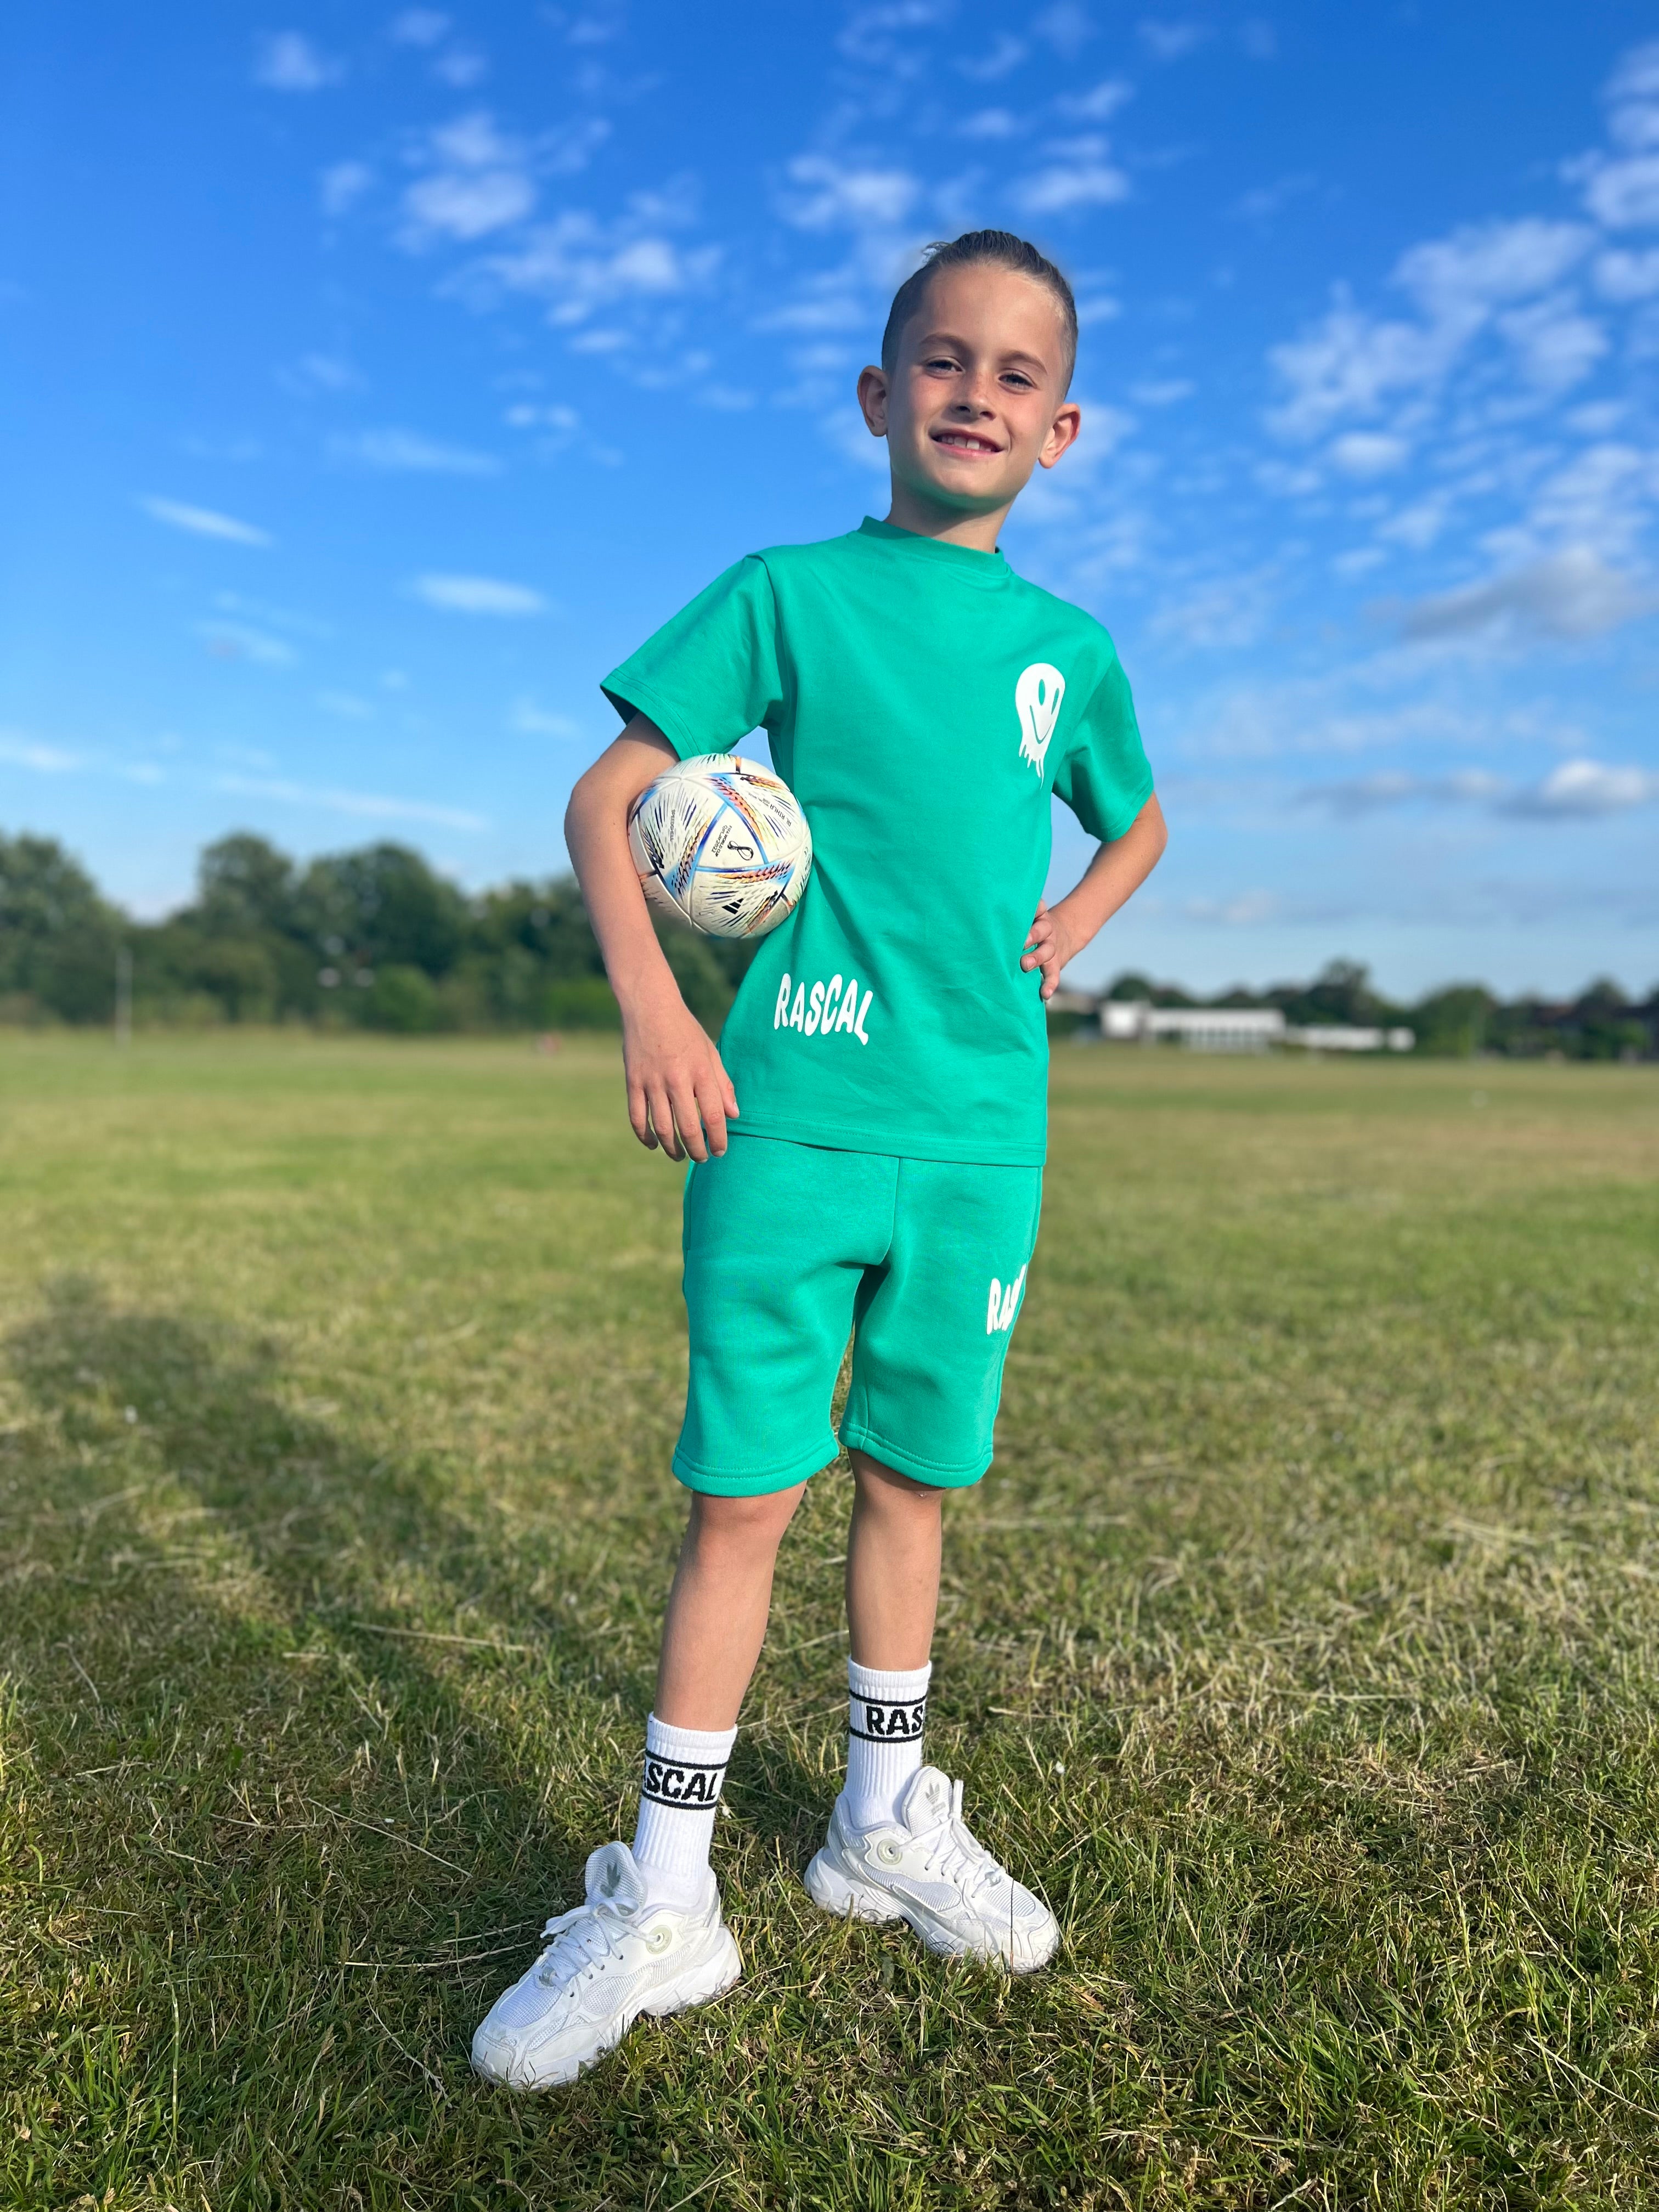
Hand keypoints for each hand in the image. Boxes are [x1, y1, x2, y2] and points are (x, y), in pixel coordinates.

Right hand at [620, 979, 738, 1161]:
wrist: (650, 1007)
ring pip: (662, 1128)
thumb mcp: (711, 1052)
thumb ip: (723, 1085)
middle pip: (689, 1128)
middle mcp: (677, 1079)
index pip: (714, 1116)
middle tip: (702, 1158)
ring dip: (673, 1149)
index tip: (720, 1151)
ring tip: (680, 1156)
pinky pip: (637, 1118)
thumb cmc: (685, 1031)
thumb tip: (734, 1115)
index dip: (719, 1139)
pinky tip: (653, 1144)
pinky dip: (645, 1136)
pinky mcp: (633, 1082)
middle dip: (697, 1150)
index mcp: (701, 1072)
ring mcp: (652, 1082)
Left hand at [1020, 900, 1074, 1001]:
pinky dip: (1050, 984)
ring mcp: (1051, 947)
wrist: (1065, 937)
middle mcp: (1046, 929)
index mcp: (1038, 915)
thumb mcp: (1028, 917)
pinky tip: (1044, 994)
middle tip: (1021, 942)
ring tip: (1025, 965)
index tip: (1023, 909)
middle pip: (1042, 929)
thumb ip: (1012, 918)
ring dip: (1037, 957)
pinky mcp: (1055, 964)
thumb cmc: (1031, 928)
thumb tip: (982, 916)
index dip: (1033, 907)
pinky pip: (1054, 974)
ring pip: (1048, 950)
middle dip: (1032, 935)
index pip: (1038, 907)